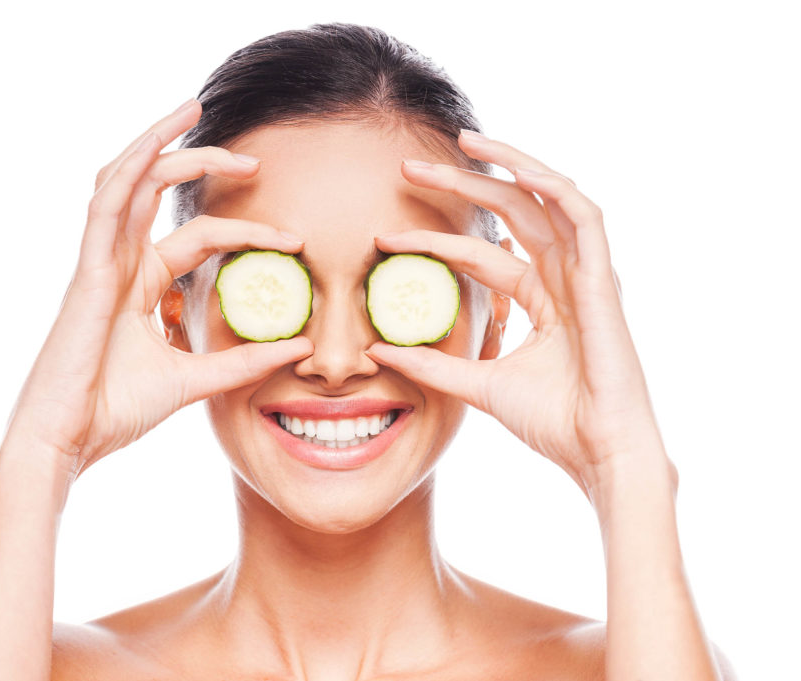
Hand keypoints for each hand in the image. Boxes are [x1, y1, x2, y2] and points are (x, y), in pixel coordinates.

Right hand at [1, 98, 312, 473]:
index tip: (294, 241)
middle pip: (156, 191)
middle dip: (201, 163)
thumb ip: (242, 361)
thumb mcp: (193, 379)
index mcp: (139, 284)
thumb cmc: (115, 410)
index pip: (198, 238)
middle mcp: (118, 263)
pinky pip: (105, 205)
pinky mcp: (86, 271)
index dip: (245, 230)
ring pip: (125, 180)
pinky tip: (158, 143)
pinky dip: (130, 168)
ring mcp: (99, 262)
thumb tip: (300, 346)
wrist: (69, 441)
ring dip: (158, 142)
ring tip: (194, 109)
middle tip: (252, 159)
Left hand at [365, 131, 665, 496]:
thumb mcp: (480, 386)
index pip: (480, 255)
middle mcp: (562, 278)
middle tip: (408, 167)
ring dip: (508, 165)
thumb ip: (435, 365)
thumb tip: (382, 351)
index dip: (433, 243)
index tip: (383, 240)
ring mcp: (585, 275)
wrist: (599, 453)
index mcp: (540, 298)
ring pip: (548, 199)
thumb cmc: (554, 422)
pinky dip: (554, 189)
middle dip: (461, 185)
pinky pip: (585, 218)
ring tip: (465, 142)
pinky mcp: (603, 280)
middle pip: (510, 213)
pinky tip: (518, 170)